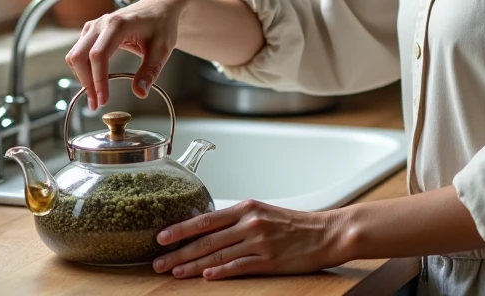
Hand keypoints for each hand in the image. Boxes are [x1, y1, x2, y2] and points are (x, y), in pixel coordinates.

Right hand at [65, 0, 184, 109]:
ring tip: (95, 97)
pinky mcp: (92, 31)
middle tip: (96, 104)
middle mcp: (102, 23)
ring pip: (76, 54)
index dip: (97, 79)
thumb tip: (140, 93)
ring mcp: (95, 26)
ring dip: (82, 77)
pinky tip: (95, 82)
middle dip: (86, 82)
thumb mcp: (162, 49)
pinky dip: (84, 69)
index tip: (102, 100)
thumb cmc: (162, 26)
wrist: (160, 8)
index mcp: (118, 24)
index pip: (99, 55)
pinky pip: (79, 51)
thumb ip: (150, 71)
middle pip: (80, 55)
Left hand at [152, 200, 348, 279]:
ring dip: (192, 265)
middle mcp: (250, 223)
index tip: (160, 236)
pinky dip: (220, 272)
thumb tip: (210, 229)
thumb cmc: (295, 225)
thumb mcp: (264, 213)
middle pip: (206, 238)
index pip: (206, 218)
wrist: (326, 233)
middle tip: (158, 261)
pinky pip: (239, 266)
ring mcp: (259, 242)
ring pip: (217, 254)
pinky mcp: (269, 260)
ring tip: (174, 273)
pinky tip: (205, 276)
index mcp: (247, 208)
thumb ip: (238, 219)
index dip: (181, 229)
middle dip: (179, 251)